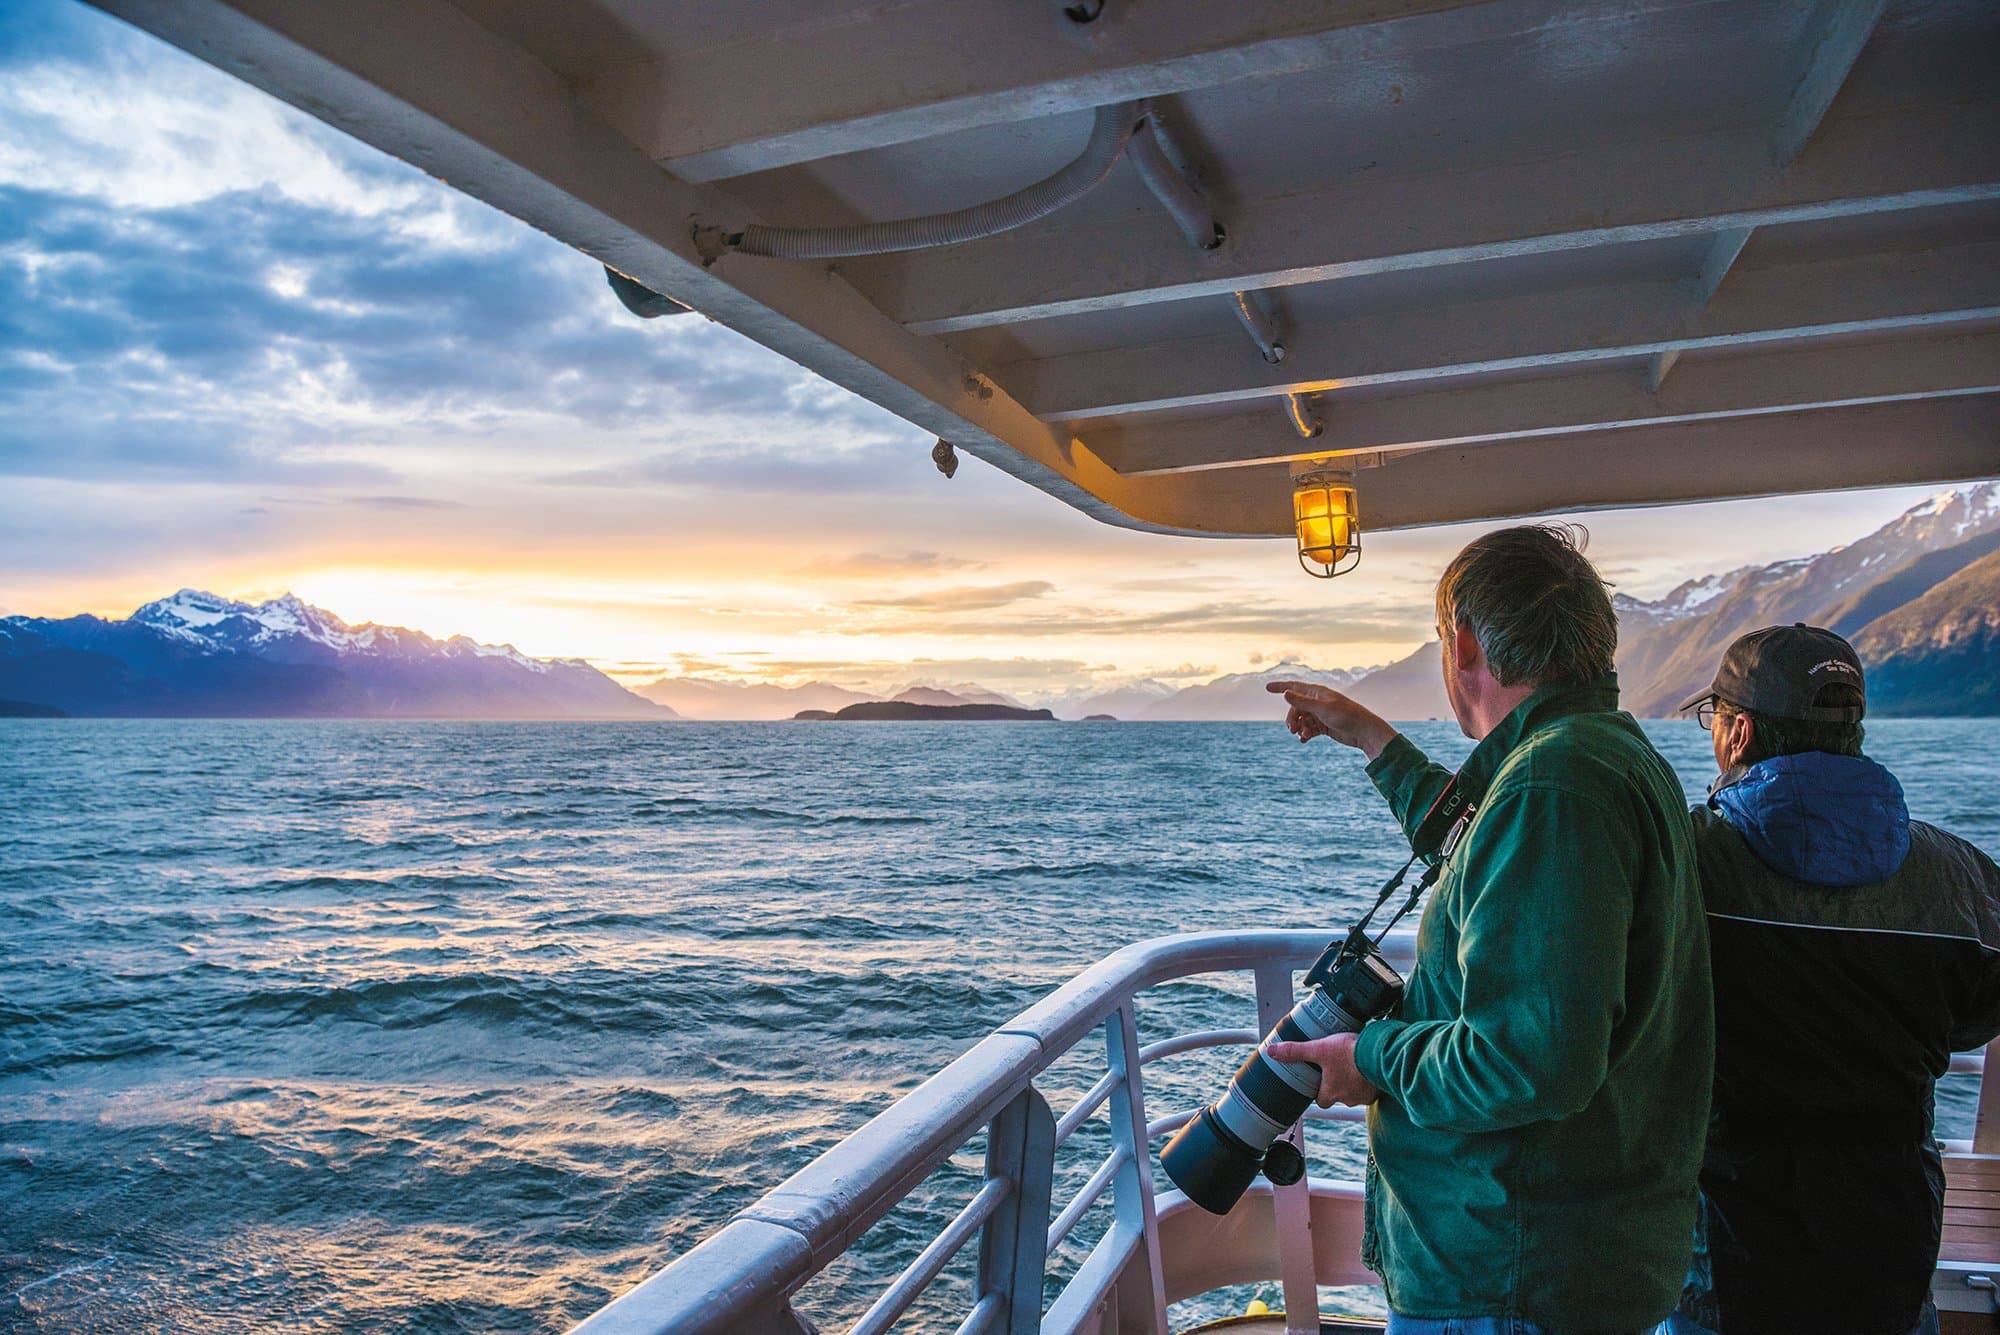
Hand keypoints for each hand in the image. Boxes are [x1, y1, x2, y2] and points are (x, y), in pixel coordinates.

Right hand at [1265, 681, 1396, 759]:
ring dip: (1299, 727)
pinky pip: (1308, 729)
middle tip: (1291, 729)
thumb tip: (1286, 693)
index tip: (1267, 688)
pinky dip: (1305, 734)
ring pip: (1302, 720)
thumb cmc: (1346, 716)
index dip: (1281, 687)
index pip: (1295, 687)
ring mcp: (1321, 714)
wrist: (1364, 732)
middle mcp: (1318, 702)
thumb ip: (1303, 702)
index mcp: (1317, 693)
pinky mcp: (1324, 726)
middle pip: (1296, 708)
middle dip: (1291, 718)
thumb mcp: (1322, 709)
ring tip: (1302, 736)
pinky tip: (1304, 740)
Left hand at [1265, 1031, 1378, 1107]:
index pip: (1320, 1100)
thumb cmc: (1349, 1053)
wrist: (1381, 1054)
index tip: (1320, 1078)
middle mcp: (1348, 1099)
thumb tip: (1270, 1051)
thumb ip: (1295, 1051)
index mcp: (1330, 1092)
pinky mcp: (1379, 1091)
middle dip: (1339, 1085)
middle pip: (1339, 1096)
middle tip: (1339, 1067)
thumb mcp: (1318, 1048)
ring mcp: (1365, 1096)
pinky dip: (1370, 1081)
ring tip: (1354, 1064)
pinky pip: (1372, 1089)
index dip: (1319, 1090)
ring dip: (1355, 1082)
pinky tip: (1369, 1068)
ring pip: (1356, 1093)